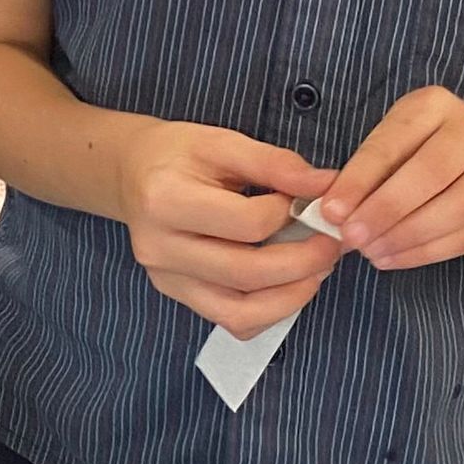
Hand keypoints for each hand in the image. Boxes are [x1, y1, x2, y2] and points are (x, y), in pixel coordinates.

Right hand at [113, 122, 339, 338]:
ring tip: (317, 270)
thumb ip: (274, 163)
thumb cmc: (177, 154)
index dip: (290, 213)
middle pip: (247, 273)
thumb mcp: (221, 142)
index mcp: (165, 199)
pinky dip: (269, 312)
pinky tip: (287, 286)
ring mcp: (166, 278)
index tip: (307, 200)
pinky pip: (233, 322)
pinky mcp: (176, 295)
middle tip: (332, 244)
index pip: (248, 223)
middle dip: (305, 261)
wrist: (131, 173)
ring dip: (292, 296)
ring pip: (241, 311)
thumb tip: (328, 184)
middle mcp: (159, 247)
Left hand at [319, 86, 463, 269]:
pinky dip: (425, 252)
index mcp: (433, 104)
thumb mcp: (390, 146)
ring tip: (370, 252)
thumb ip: (365, 173)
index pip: (393, 143)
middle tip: (352, 237)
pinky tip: (393, 259)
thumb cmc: (418, 153)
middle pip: (431, 172)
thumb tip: (333, 211)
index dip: (359, 180)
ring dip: (406, 236)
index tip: (331, 211)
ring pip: (455, 208)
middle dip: (386, 209)